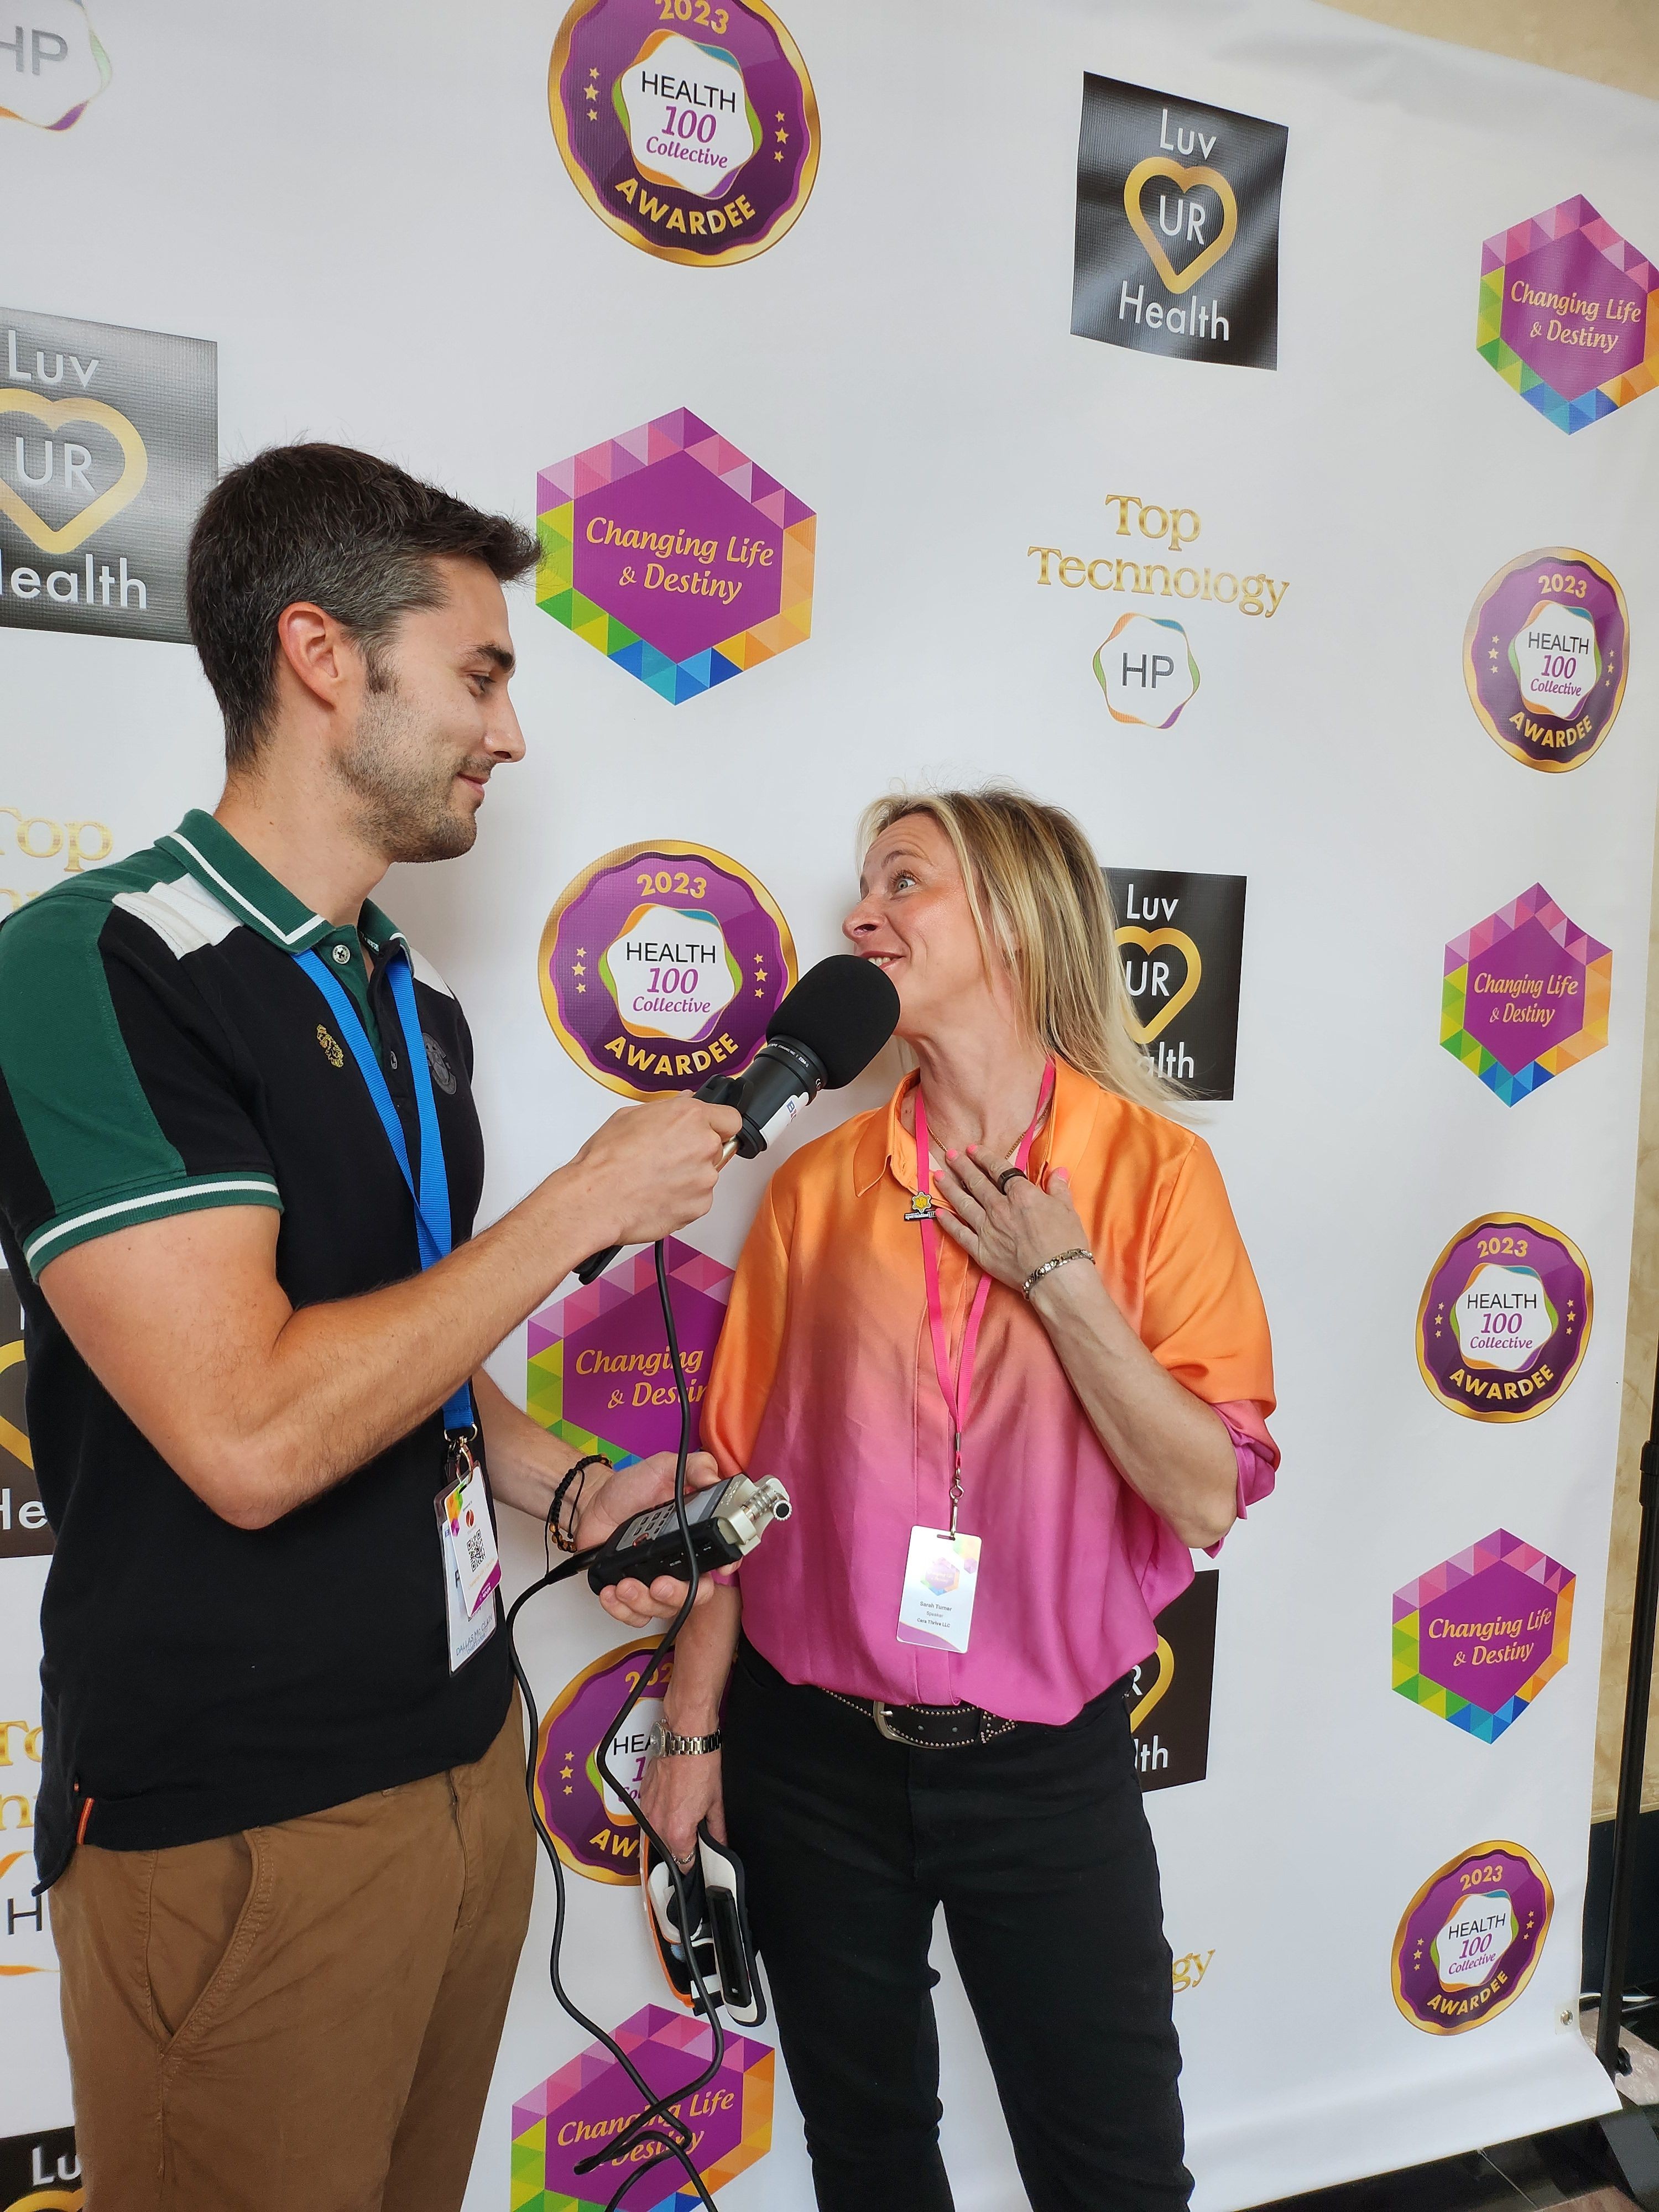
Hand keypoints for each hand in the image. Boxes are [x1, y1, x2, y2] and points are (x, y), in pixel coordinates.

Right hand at [572, 1093, 741, 1249]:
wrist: (596, 1199)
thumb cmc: (606, 1160)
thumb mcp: (629, 1117)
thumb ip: (666, 1108)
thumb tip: (684, 1101)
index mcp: (690, 1117)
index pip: (730, 1118)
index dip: (718, 1125)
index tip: (709, 1131)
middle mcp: (704, 1145)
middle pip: (717, 1147)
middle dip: (697, 1152)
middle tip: (667, 1159)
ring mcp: (705, 1178)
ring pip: (706, 1175)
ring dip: (688, 1178)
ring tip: (655, 1180)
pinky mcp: (700, 1206)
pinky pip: (698, 1200)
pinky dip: (683, 1200)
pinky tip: (657, 1195)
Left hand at [577, 1449, 723, 1628]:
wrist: (594, 1503)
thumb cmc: (631, 1489)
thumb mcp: (663, 1468)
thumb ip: (693, 1467)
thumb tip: (715, 1478)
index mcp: (694, 1537)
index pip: (723, 1558)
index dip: (726, 1566)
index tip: (720, 1569)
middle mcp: (679, 1563)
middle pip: (696, 1595)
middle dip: (678, 1595)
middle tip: (659, 1584)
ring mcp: (655, 1580)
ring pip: (663, 1609)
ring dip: (643, 1602)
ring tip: (624, 1585)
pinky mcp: (631, 1592)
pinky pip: (635, 1616)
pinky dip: (622, 1610)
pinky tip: (612, 1593)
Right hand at [638, 1747, 724, 1866]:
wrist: (686, 1739)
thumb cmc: (701, 1765)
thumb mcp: (716, 1803)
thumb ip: (716, 1830)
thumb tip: (719, 1844)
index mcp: (677, 1831)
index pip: (683, 1862)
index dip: (694, 1860)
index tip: (700, 1855)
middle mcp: (657, 1824)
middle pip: (669, 1849)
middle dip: (682, 1845)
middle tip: (696, 1831)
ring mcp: (647, 1810)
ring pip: (657, 1833)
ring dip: (669, 1829)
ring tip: (685, 1812)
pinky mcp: (642, 1796)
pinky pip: (650, 1815)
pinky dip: (661, 1813)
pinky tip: (674, 1800)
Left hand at [931, 1149, 1089, 1296]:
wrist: (1057, 1276)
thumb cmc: (1067, 1242)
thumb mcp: (1067, 1210)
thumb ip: (1058, 1188)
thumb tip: (1058, 1171)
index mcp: (1021, 1194)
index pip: (998, 1169)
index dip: (984, 1157)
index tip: (972, 1149)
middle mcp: (999, 1208)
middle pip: (976, 1182)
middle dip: (961, 1166)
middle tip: (949, 1154)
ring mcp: (987, 1229)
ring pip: (963, 1203)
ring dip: (949, 1188)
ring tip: (937, 1175)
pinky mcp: (980, 1251)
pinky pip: (959, 1233)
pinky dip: (947, 1222)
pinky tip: (937, 1212)